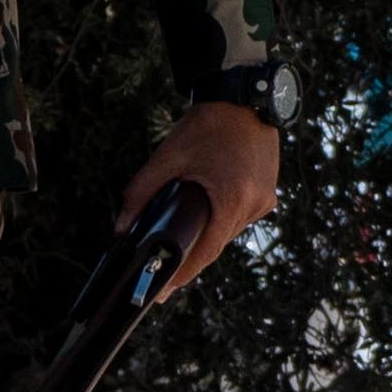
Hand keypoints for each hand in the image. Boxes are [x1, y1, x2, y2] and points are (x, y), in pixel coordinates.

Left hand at [120, 101, 280, 296]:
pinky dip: (222, 221)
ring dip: (208, 237)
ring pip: (229, 233)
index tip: (164, 293)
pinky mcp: (268, 194)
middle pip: (217, 245)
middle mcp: (254, 204)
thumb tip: (122, 228)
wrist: (244, 98)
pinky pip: (240, 219)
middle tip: (165, 275)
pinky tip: (206, 215)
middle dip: (191, 259)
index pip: (205, 252)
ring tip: (183, 243)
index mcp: (232, 198)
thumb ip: (141, 193)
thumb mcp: (168, 158)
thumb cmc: (207, 126)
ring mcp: (265, 201)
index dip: (182, 275)